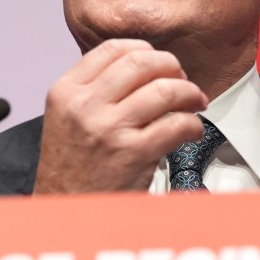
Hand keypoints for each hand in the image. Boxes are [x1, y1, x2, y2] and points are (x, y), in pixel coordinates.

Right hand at [33, 38, 207, 193]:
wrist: (66, 211)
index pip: (113, 48)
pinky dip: (192, 124)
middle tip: (181, 80)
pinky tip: (190, 131)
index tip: (158, 63)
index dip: (145, 51)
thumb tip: (141, 65)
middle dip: (171, 67)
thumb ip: (95, 89)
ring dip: (189, 93)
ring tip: (193, 103)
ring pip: (165, 90)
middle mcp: (85, 106)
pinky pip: (176, 124)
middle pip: (142, 62)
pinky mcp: (133, 154)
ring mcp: (109, 129)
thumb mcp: (67, 117)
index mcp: (66, 91)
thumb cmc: (71, 168)